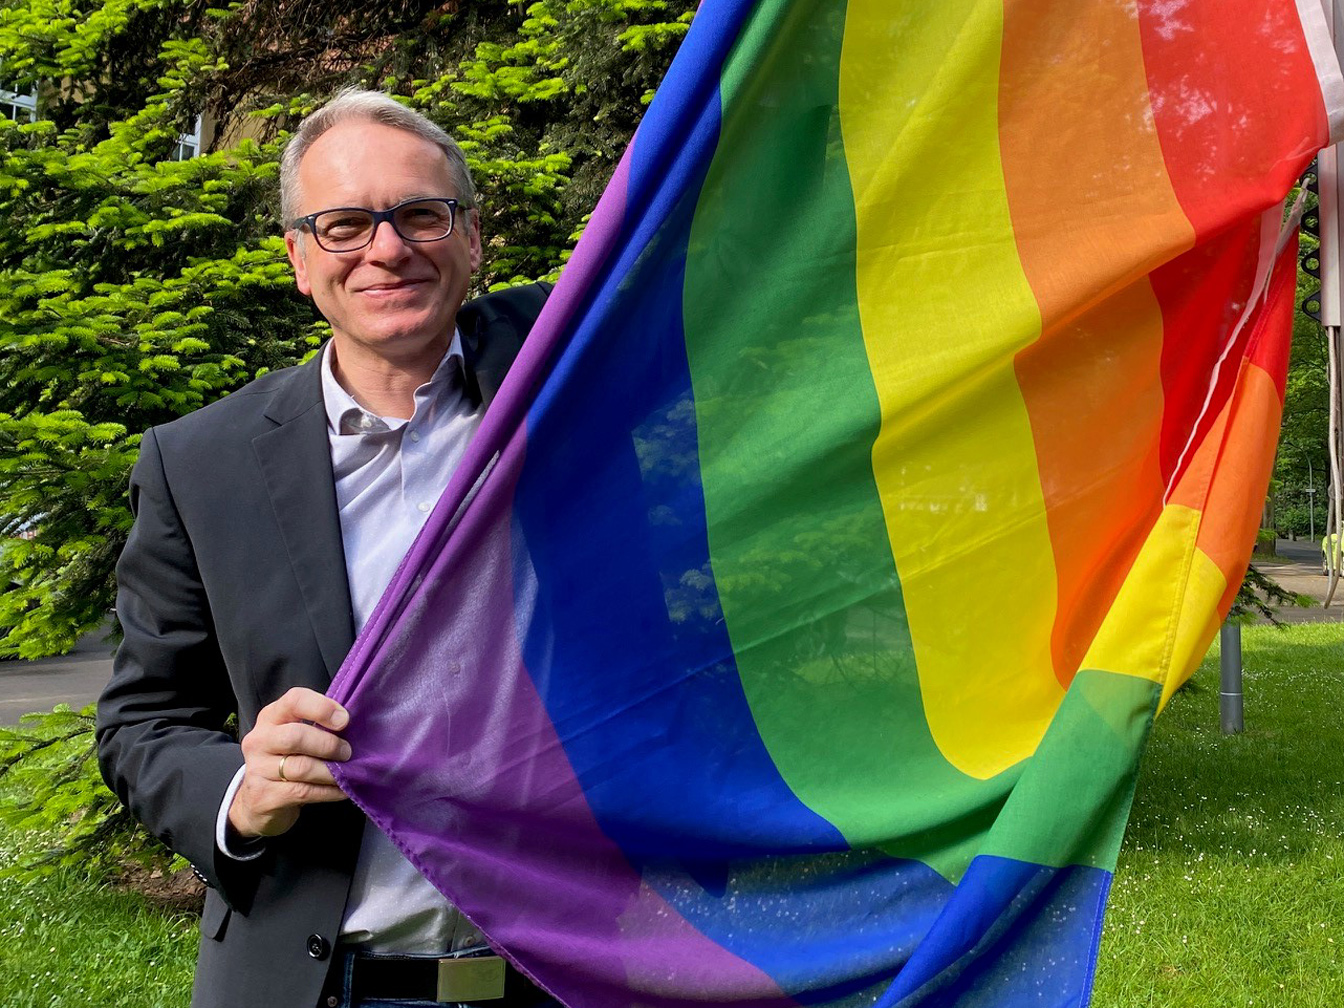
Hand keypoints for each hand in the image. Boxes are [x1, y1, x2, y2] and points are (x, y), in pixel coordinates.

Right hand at [228, 687, 351, 838]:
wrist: (258, 801)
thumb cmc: (287, 759)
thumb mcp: (297, 735)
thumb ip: (318, 725)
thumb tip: (350, 723)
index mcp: (271, 717)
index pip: (294, 700)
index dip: (322, 708)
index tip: (344, 720)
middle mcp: (259, 740)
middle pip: (295, 736)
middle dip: (328, 745)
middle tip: (346, 752)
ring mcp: (257, 769)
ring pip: (301, 768)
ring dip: (331, 772)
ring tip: (346, 773)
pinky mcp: (263, 796)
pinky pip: (303, 792)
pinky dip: (328, 791)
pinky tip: (341, 790)